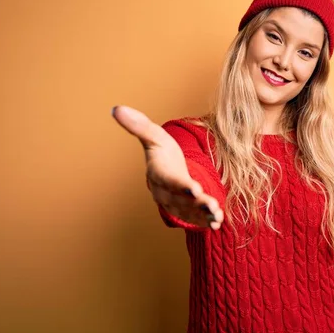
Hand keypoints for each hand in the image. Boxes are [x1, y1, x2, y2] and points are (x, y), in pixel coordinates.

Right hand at [112, 105, 222, 229]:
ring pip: (189, 212)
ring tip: (217, 216)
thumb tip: (116, 108)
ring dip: (203, 215)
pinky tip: (217, 223)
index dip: (180, 186)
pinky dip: (205, 222)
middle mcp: (165, 192)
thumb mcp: (154, 136)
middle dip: (196, 204)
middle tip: (212, 205)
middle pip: (181, 200)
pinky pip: (194, 218)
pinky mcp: (185, 211)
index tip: (194, 189)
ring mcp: (175, 204)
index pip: (169, 181)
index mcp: (158, 173)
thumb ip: (139, 125)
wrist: (166, 169)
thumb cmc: (161, 150)